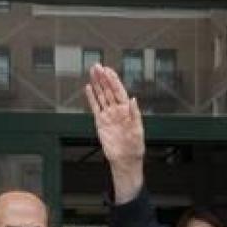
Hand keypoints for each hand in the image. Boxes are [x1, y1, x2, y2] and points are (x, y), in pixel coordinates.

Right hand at [83, 64, 145, 200]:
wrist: (125, 159)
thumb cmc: (135, 146)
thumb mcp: (138, 129)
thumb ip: (135, 113)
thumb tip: (133, 99)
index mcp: (127, 109)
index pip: (119, 91)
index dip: (113, 80)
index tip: (108, 70)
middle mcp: (117, 110)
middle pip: (108, 90)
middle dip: (103, 78)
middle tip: (97, 66)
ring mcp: (108, 115)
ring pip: (101, 96)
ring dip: (97, 84)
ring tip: (92, 72)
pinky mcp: (100, 122)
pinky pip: (95, 107)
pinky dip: (91, 98)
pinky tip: (89, 88)